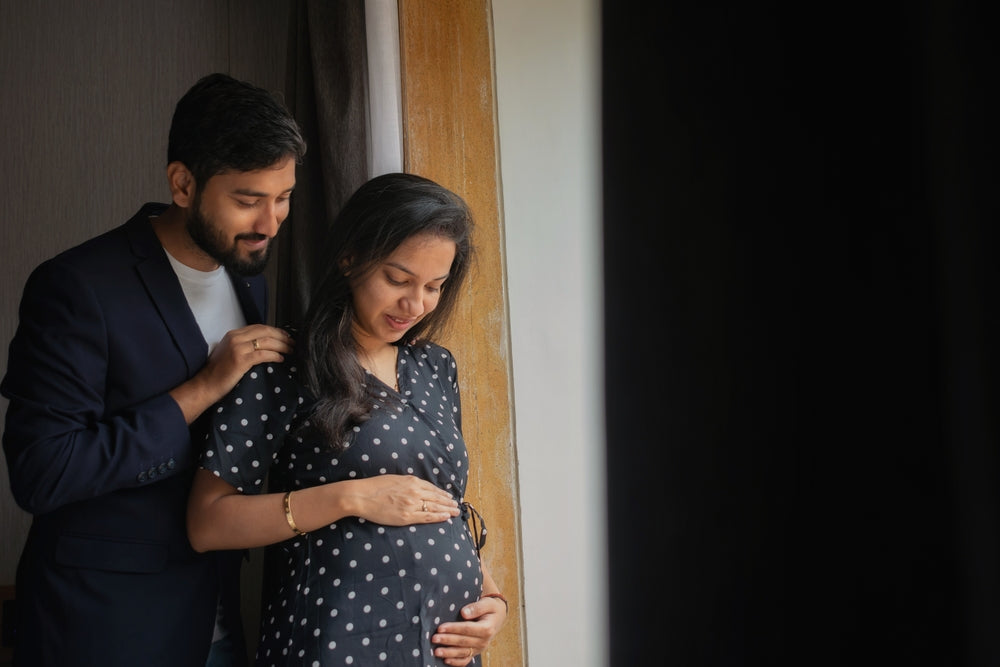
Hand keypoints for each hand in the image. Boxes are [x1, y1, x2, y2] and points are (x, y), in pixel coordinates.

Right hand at [170, 324, 293, 423]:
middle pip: (265, 331)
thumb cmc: (219, 371)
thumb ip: (244, 345)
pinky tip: (281, 359)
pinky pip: (263, 354)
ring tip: (291, 350)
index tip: (286, 336)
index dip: (275, 330)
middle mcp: (236, 338)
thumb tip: (265, 345)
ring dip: (282, 346)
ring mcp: (238, 348)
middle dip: (282, 336)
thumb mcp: (230, 351)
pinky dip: (275, 355)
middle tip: (293, 342)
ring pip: (267, 342)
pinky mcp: (241, 360)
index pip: (259, 327)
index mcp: (233, 334)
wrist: (205, 384)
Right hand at [349, 475, 459, 524]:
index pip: (432, 488)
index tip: (448, 496)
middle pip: (436, 497)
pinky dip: (438, 517)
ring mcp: (412, 504)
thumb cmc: (374, 487)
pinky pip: (427, 517)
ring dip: (447, 509)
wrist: (361, 496)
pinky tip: (446, 517)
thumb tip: (416, 486)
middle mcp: (415, 491)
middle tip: (456, 505)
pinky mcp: (407, 516)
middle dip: (448, 502)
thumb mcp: (395, 479)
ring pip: (435, 507)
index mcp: (412, 481)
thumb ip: (407, 483)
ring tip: (455, 511)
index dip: (442, 493)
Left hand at [432, 596, 507, 664]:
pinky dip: (456, 662)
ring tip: (436, 651)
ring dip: (449, 653)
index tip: (440, 628)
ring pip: (463, 652)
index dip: (453, 629)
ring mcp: (479, 648)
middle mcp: (484, 641)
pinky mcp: (475, 652)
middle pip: (463, 641)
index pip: (467, 629)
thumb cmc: (490, 608)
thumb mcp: (487, 604)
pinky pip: (465, 660)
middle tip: (434, 638)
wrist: (497, 617)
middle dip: (447, 640)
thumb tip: (464, 613)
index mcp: (487, 628)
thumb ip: (476, 607)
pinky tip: (445, 660)